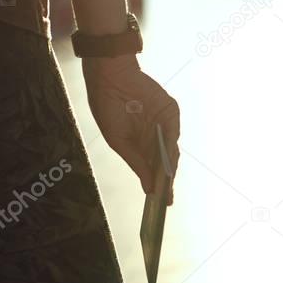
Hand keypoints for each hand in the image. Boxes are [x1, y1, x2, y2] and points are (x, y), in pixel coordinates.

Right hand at [82, 54, 179, 203]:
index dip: (159, 187)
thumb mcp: (118, 141)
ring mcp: (164, 125)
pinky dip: (170, 147)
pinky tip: (166, 160)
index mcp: (141, 145)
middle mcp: (155, 137)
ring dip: (169, 166)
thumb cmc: (108, 108)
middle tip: (167, 198)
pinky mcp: (170, 112)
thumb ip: (136, 163)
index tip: (161, 205)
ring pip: (171, 150)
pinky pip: (173, 132)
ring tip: (166, 184)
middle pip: (166, 163)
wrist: (110, 77)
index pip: (154, 169)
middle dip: (167, 181)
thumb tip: (148, 188)